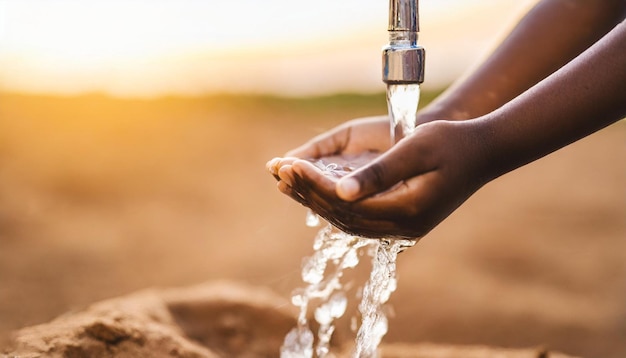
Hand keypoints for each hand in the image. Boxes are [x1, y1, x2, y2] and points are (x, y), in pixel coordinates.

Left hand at [268, 119, 491, 238]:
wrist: (482, 153)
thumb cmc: (451, 144)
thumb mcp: (416, 150)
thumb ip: (380, 173)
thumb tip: (341, 192)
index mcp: (406, 211)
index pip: (346, 203)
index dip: (314, 184)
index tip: (291, 163)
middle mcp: (402, 227)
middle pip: (342, 216)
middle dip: (308, 192)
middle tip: (280, 170)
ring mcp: (402, 228)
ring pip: (347, 221)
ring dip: (316, 201)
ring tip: (288, 180)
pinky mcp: (401, 221)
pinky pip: (358, 219)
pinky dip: (333, 205)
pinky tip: (316, 191)